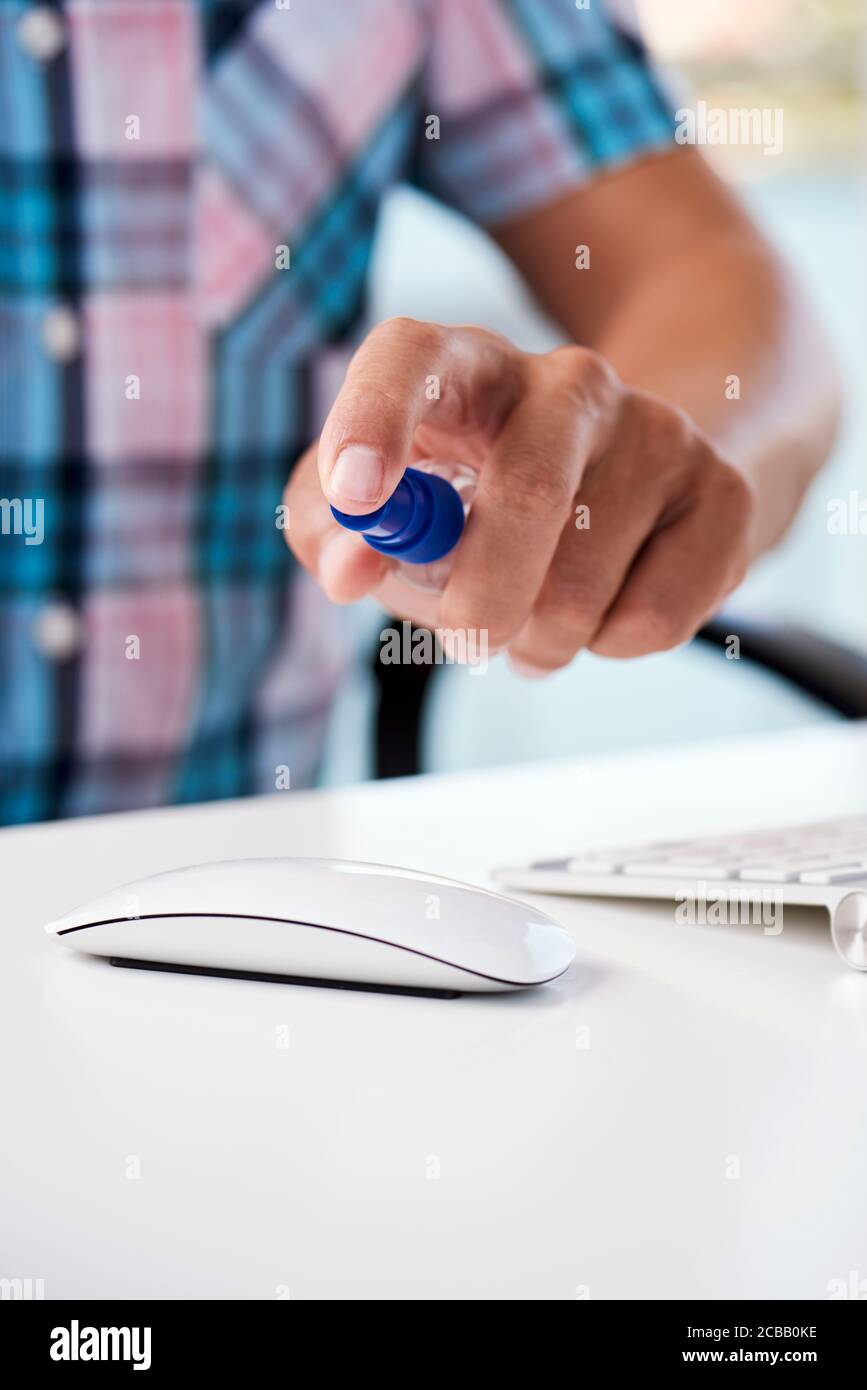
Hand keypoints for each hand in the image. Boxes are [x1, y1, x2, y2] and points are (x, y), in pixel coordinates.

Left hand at [283, 318, 755, 670]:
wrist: (640, 490)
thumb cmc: (482, 503)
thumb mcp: (389, 508)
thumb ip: (334, 532)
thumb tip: (349, 566)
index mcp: (468, 370)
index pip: (412, 358)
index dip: (375, 420)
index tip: (355, 496)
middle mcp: (568, 382)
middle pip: (525, 493)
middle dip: (481, 602)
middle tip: (467, 643)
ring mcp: (658, 431)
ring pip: (585, 583)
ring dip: (542, 639)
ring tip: (537, 622)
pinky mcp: (723, 495)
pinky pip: (655, 617)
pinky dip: (611, 646)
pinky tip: (605, 610)